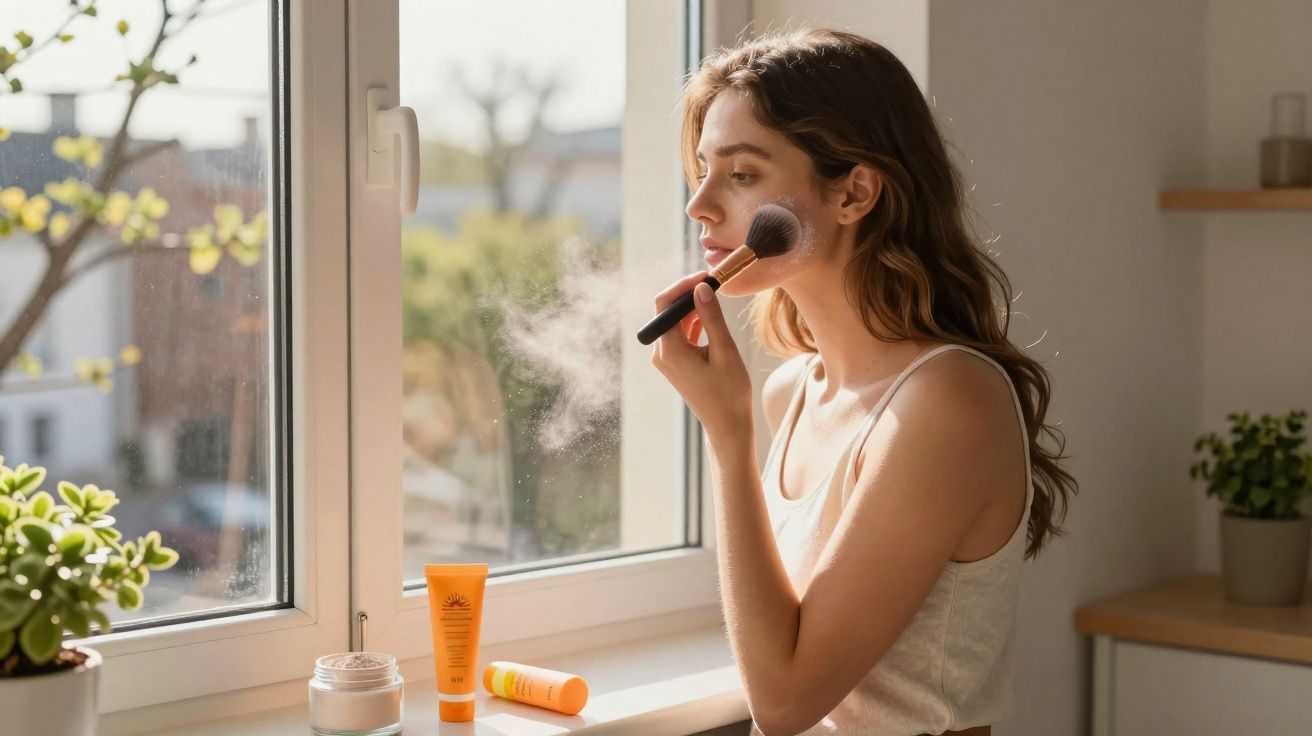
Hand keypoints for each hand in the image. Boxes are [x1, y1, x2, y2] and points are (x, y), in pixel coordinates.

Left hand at [649, 271, 753, 445]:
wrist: (727, 425)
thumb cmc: (729, 393)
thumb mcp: (725, 351)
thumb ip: (712, 318)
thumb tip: (701, 288)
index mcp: (670, 350)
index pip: (665, 304)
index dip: (683, 285)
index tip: (706, 276)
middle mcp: (662, 353)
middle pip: (667, 311)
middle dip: (688, 294)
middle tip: (715, 283)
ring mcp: (667, 359)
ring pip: (675, 322)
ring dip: (693, 308)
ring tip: (716, 296)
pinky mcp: (675, 363)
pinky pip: (680, 334)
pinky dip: (694, 323)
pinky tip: (711, 317)